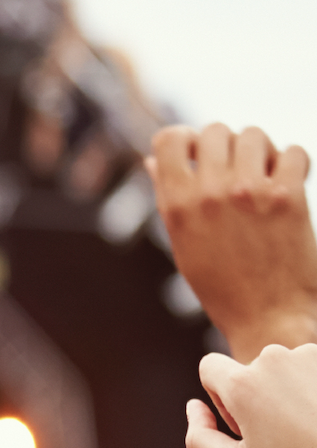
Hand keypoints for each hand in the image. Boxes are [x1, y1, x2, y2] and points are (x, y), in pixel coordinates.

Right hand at [149, 124, 316, 361]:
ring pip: (254, 135)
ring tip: (264, 175)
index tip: (198, 155)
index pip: (170, 138)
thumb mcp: (183, 242)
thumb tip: (153, 159)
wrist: (268, 317)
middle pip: (215, 130)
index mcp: (177, 205)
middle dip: (227, 144)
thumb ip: (170, 197)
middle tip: (237, 169)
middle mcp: (209, 193)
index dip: (186, 140)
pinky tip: (289, 182)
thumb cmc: (223, 285)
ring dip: (261, 150)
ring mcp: (249, 193)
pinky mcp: (287, 197)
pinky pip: (293, 152)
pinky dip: (293, 162)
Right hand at [186, 344, 316, 447]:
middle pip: (252, 370)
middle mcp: (276, 358)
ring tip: (311, 429)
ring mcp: (312, 355)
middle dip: (260, 397)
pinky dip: (316, 392)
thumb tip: (195, 407)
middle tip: (283, 436)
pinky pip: (315, 371)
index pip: (209, 368)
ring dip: (292, 392)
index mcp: (243, 383)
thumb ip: (199, 437)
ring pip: (288, 369)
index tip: (245, 424)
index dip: (219, 397)